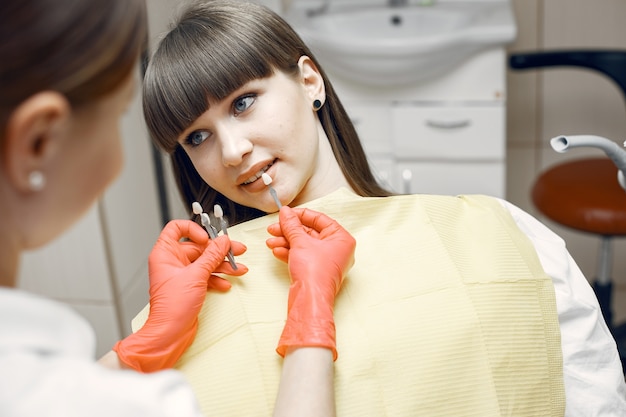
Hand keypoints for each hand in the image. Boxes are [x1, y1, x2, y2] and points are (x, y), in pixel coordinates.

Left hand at [113, 219, 246, 371]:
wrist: (169, 333)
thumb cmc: (172, 307)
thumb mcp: (196, 275)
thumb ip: (212, 256)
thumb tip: (222, 241)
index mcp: (165, 254)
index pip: (177, 229)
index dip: (194, 229)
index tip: (208, 238)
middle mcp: (172, 262)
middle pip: (198, 247)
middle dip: (219, 250)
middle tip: (236, 250)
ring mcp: (181, 274)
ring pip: (205, 262)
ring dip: (222, 265)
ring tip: (239, 268)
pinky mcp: (190, 286)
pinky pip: (206, 276)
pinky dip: (217, 278)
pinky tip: (226, 283)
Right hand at [266, 206, 355, 359]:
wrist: (310, 299)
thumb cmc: (315, 272)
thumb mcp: (300, 242)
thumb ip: (292, 225)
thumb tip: (286, 213)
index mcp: (341, 239)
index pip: (320, 219)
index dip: (301, 215)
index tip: (286, 214)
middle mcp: (337, 250)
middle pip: (310, 232)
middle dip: (289, 230)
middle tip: (274, 227)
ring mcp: (326, 262)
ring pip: (304, 245)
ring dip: (286, 241)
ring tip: (270, 241)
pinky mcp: (315, 271)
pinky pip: (302, 256)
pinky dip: (289, 252)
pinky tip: (276, 250)